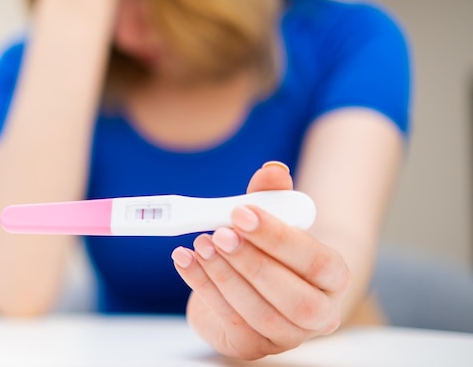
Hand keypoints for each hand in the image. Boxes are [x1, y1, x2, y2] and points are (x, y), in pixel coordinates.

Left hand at [171, 161, 350, 359]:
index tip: (242, 213)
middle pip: (293, 298)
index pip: (316, 262)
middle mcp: (318, 314)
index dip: (278, 237)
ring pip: (258, 313)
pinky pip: (227, 320)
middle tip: (220, 233)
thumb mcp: (272, 218)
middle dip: (251, 263)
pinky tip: (185, 260)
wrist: (254, 286)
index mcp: (333, 278)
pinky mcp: (251, 347)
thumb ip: (273, 195)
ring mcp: (285, 336)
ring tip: (201, 243)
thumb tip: (271, 172)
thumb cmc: (271, 250)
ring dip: (223, 275)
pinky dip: (202, 286)